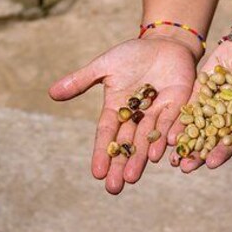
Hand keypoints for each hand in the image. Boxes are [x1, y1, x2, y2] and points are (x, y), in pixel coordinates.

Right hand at [49, 36, 197, 193]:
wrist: (165, 43)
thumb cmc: (132, 54)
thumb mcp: (105, 65)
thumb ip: (82, 80)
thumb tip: (51, 93)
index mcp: (118, 109)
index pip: (107, 135)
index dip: (102, 153)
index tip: (96, 173)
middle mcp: (138, 117)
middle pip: (128, 144)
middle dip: (121, 166)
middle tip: (114, 188)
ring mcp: (159, 113)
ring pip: (149, 139)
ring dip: (141, 158)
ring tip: (133, 177)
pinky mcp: (179, 105)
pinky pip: (173, 122)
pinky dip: (168, 135)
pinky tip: (163, 150)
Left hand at [169, 40, 231, 172]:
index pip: (230, 143)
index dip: (220, 153)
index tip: (210, 163)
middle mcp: (224, 119)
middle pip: (208, 140)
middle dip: (196, 154)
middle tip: (184, 167)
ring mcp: (210, 106)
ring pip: (195, 127)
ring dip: (184, 142)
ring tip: (172, 155)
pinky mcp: (198, 92)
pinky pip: (187, 108)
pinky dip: (178, 120)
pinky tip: (169, 131)